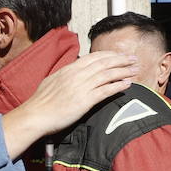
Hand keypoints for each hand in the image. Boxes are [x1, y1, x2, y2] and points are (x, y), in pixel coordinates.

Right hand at [0, 51, 136, 158]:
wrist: (35, 115)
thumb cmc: (40, 102)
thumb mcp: (51, 81)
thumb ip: (64, 76)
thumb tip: (71, 73)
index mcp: (69, 69)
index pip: (93, 57)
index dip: (108, 55)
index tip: (118, 54)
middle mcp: (77, 75)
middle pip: (104, 63)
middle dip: (120, 59)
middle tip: (133, 59)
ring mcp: (81, 87)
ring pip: (107, 74)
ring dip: (124, 71)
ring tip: (135, 69)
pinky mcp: (85, 100)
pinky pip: (106, 90)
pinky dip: (118, 86)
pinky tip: (127, 84)